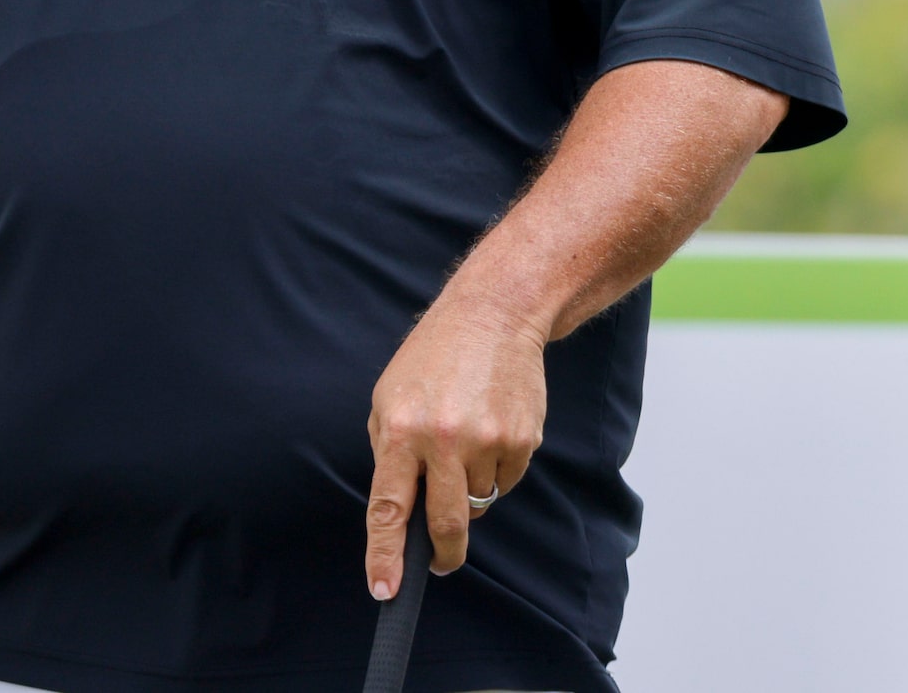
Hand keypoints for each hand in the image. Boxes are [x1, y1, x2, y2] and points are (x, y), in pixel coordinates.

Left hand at [365, 293, 546, 596]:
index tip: (385, 591)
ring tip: (467, 443)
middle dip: (441, 554)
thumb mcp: (388, 398)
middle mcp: (444, 439)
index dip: (385, 556)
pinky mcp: (523, 439)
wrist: (494, 315)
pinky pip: (506, 481)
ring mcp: (488, 440)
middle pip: (445, 524)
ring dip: (469, 490)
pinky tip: (491, 431)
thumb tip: (401, 512)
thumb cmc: (433, 358)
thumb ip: (389, 454)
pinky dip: (496, 471)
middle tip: (438, 562)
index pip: (388, 509)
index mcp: (401, 430)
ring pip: (479, 501)